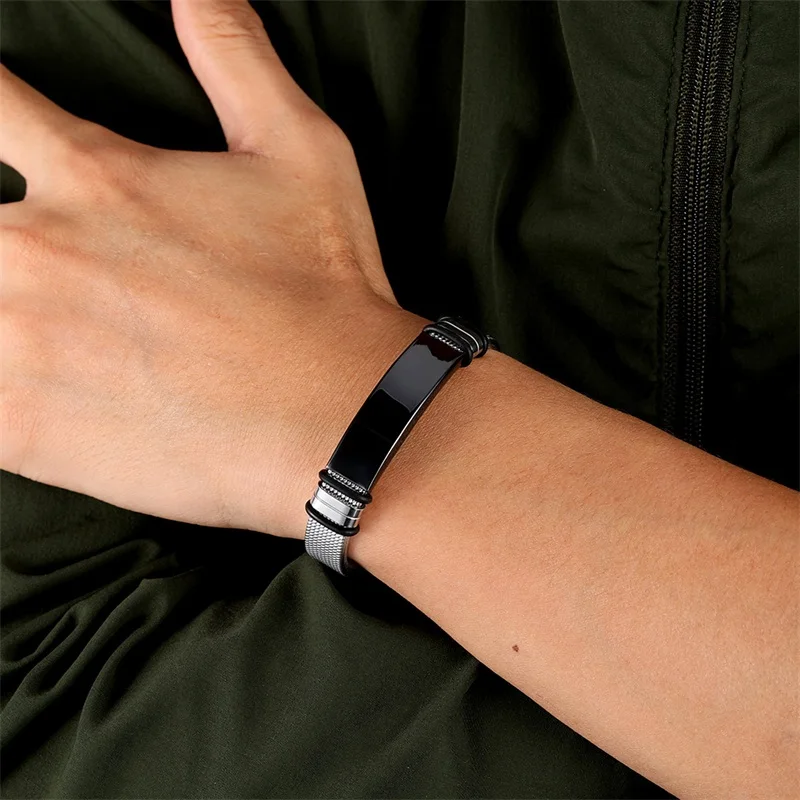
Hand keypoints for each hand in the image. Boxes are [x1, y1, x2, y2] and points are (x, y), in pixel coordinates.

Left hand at [0, 0, 419, 538]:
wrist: (339, 421)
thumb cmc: (325, 292)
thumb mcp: (302, 153)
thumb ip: (235, 58)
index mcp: (97, 178)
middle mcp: (40, 253)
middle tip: (32, 254)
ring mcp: (21, 345)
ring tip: (26, 318)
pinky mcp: (24, 430)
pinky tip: (20, 379)